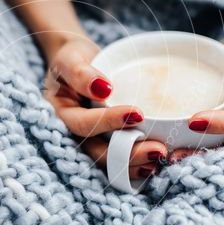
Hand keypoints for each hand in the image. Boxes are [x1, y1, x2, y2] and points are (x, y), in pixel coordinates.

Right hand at [44, 36, 167, 179]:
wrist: (77, 65)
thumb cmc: (72, 59)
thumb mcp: (71, 58)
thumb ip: (80, 73)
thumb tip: (102, 88)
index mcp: (63, 115)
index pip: (84, 124)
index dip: (109, 122)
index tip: (138, 114)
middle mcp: (74, 135)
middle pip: (97, 152)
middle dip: (127, 155)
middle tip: (158, 150)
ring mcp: (90, 142)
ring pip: (109, 162)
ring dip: (134, 165)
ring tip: (160, 159)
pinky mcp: (106, 143)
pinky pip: (119, 159)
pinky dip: (136, 165)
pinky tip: (156, 164)